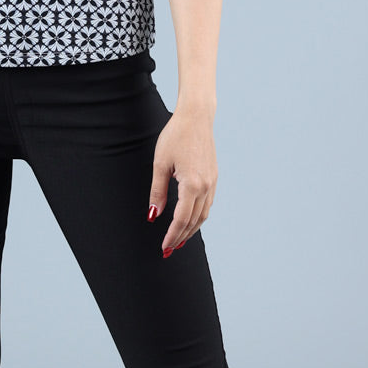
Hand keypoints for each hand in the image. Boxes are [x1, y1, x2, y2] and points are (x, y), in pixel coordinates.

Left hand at [147, 108, 216, 255]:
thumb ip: (158, 192)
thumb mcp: (160, 164)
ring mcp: (212, 182)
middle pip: (193, 221)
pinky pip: (207, 204)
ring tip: (180, 240)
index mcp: (192, 185)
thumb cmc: (175, 136)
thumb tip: (153, 215)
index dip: (172, 236)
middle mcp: (206, 187)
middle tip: (169, 250)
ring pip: (203, 215)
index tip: (164, 247)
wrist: (196, 117)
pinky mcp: (214, 177)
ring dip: (191, 229)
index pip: (181, 219)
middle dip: (181, 237)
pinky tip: (190, 220)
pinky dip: (198, 216)